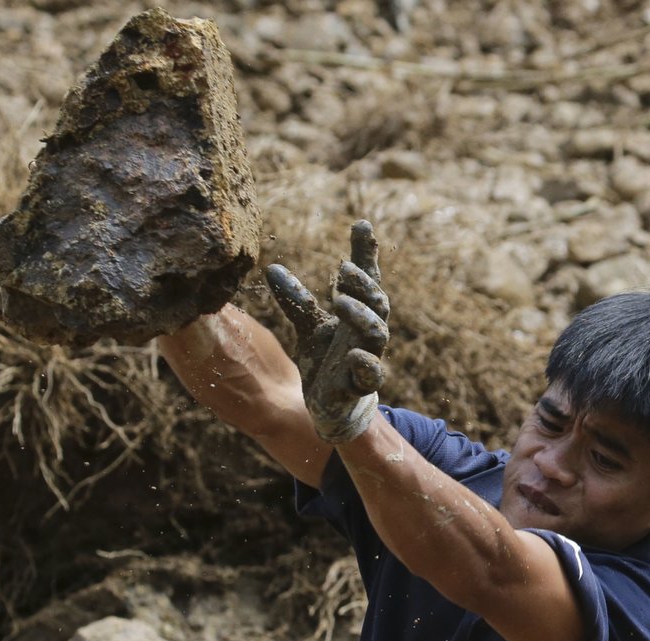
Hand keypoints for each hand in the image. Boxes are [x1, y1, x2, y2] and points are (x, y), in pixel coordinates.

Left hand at [266, 220, 389, 443]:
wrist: (331, 406)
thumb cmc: (326, 362)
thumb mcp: (309, 326)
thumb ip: (297, 300)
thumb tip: (272, 268)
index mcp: (356, 314)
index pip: (367, 279)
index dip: (366, 253)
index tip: (361, 224)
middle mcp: (365, 333)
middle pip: (377, 303)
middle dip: (363, 285)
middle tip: (344, 269)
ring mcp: (366, 358)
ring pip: (377, 333)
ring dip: (362, 315)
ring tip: (340, 301)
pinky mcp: (360, 386)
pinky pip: (371, 374)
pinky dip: (365, 363)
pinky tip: (352, 354)